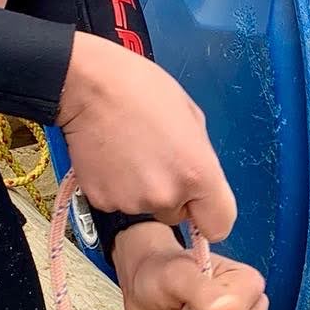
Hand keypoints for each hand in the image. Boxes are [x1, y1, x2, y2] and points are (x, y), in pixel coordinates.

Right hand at [58, 31, 235, 239]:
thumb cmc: (139, 89)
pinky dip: (115, 186)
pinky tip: (113, 157)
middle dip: (172, 194)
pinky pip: (117, 201)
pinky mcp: (102, 200)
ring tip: (131, 150)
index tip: (201, 207)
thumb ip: (201, 157)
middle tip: (156, 158)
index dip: (210, 215)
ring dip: (141, 188)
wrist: (90, 85)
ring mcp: (131, 200)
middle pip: (178, 215)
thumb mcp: (191, 116)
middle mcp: (166, 194)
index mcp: (197, 173)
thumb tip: (200, 180)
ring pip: (146, 207)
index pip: (219, 224)